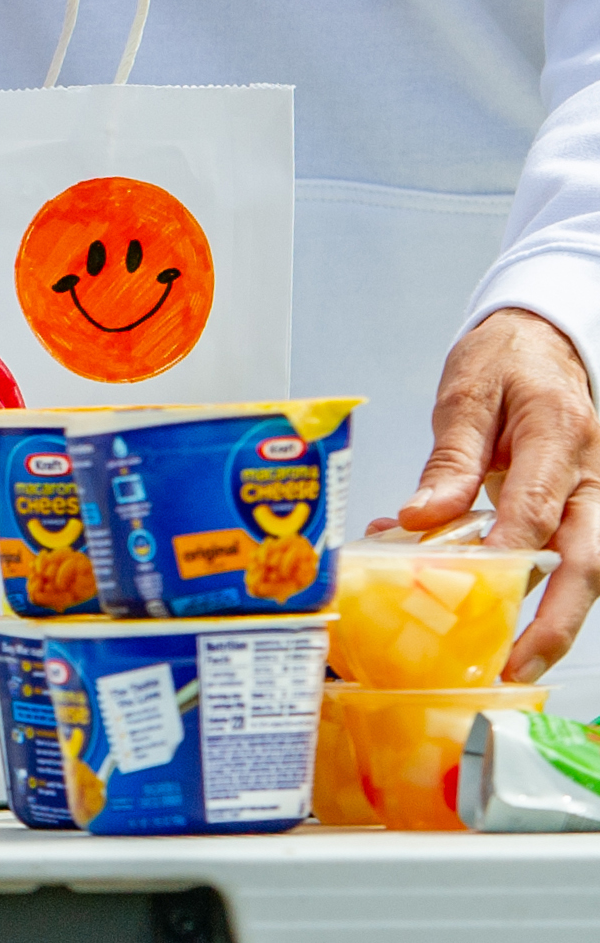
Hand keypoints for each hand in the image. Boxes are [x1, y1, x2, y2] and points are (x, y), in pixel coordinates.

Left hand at [395, 307, 599, 682]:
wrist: (545, 339)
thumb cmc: (507, 360)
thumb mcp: (467, 394)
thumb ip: (449, 458)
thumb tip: (423, 517)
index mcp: (559, 439)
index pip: (538, 509)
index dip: (508, 555)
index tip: (475, 591)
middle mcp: (589, 476)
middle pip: (586, 561)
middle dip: (555, 621)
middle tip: (515, 666)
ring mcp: (591, 496)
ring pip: (583, 568)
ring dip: (548, 617)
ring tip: (507, 662)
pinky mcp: (579, 509)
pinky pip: (560, 554)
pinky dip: (527, 585)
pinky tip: (475, 598)